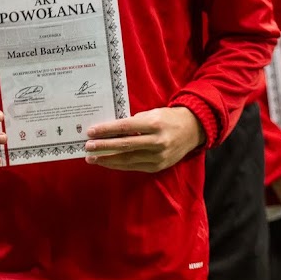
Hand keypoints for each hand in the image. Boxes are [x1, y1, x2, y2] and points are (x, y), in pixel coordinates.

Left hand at [85, 107, 204, 172]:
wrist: (193, 130)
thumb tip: (111, 130)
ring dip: (108, 159)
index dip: (106, 130)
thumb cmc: (167, 119)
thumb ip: (134, 122)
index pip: (125, 128)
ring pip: (128, 159)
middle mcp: (157, 141)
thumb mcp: (152, 113)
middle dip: (104, 147)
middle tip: (87, 146)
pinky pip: (134, 166)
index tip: (91, 131)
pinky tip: (108, 162)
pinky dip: (119, 165)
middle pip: (124, 145)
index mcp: (154, 124)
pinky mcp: (158, 166)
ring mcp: (158, 156)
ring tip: (93, 158)